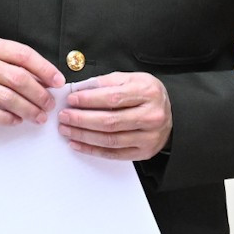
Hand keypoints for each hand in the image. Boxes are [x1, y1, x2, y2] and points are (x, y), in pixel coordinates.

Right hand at [0, 37, 62, 125]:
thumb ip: (16, 63)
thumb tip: (48, 80)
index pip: (23, 55)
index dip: (45, 69)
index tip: (58, 82)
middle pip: (18, 78)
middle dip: (39, 94)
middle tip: (50, 104)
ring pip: (7, 98)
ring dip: (28, 109)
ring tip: (39, 116)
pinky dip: (8, 118)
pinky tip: (18, 120)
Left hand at [57, 72, 172, 160]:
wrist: (169, 114)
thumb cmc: (148, 95)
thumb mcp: (132, 79)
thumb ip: (107, 82)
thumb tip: (80, 89)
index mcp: (148, 93)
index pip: (113, 98)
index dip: (89, 100)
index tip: (71, 100)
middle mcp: (151, 116)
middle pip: (110, 121)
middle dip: (82, 119)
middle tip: (65, 116)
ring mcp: (149, 136)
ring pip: (110, 139)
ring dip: (83, 135)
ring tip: (67, 129)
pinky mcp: (144, 152)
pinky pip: (114, 154)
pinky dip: (92, 150)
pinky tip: (78, 144)